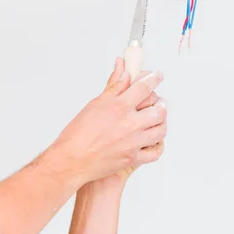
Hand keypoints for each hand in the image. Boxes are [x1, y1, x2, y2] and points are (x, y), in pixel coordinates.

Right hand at [48, 58, 166, 185]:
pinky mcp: (133, 158)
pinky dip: (158, 145)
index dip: (153, 78)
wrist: (72, 159)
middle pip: (158, 109)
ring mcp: (133, 142)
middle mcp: (129, 123)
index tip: (157, 75)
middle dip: (161, 102)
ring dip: (162, 122)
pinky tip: (154, 139)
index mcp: (118, 106)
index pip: (143, 87)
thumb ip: (114, 88)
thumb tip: (125, 74)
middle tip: (158, 101)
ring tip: (157, 118)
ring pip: (160, 129)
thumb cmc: (78, 134)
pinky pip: (155, 152)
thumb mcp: (95, 104)